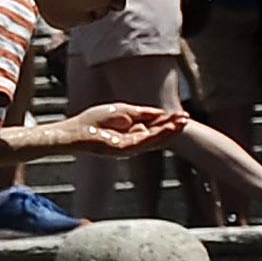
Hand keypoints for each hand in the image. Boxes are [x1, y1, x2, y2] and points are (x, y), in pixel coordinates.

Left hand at [59, 102, 187, 155]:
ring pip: (154, 140)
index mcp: (133, 133)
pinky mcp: (124, 149)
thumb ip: (142, 113)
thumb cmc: (95, 121)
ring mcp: (130, 147)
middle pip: (158, 135)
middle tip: (186, 118)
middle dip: (172, 126)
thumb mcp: (123, 111)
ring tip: (181, 123)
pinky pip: (144, 141)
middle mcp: (134, 142)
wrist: (75, 131)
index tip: (182, 114)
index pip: (155, 128)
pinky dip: (157, 134)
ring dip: (169, 131)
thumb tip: (161, 112)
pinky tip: (168, 127)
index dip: (168, 121)